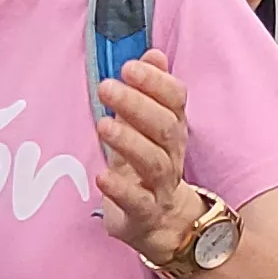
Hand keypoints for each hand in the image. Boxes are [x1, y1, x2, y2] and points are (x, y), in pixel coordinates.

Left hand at [91, 52, 204, 265]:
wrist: (164, 224)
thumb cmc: (148, 167)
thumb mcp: (148, 128)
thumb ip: (150, 92)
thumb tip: (153, 53)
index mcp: (172, 130)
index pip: (176, 101)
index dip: (156, 83)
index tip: (130, 67)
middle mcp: (171, 156)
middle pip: (164, 127)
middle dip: (137, 104)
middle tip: (106, 87)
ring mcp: (160, 187)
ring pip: (154, 162)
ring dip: (129, 141)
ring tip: (103, 126)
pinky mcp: (143, 215)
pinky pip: (137, 202)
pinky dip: (120, 189)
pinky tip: (102, 175)